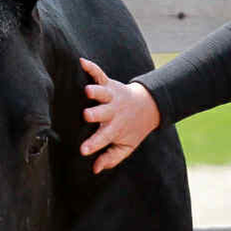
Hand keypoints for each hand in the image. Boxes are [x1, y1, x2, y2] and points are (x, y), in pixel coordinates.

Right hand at [79, 57, 160, 173]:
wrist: (148, 107)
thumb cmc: (132, 129)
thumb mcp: (126, 147)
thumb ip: (111, 158)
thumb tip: (95, 169)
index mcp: (115, 129)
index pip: (103, 139)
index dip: (93, 145)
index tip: (83, 150)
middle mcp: (113, 112)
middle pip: (103, 113)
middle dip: (95, 114)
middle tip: (86, 115)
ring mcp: (111, 97)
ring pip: (102, 93)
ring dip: (96, 92)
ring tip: (87, 90)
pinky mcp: (110, 83)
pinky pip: (100, 74)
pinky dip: (91, 67)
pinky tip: (81, 61)